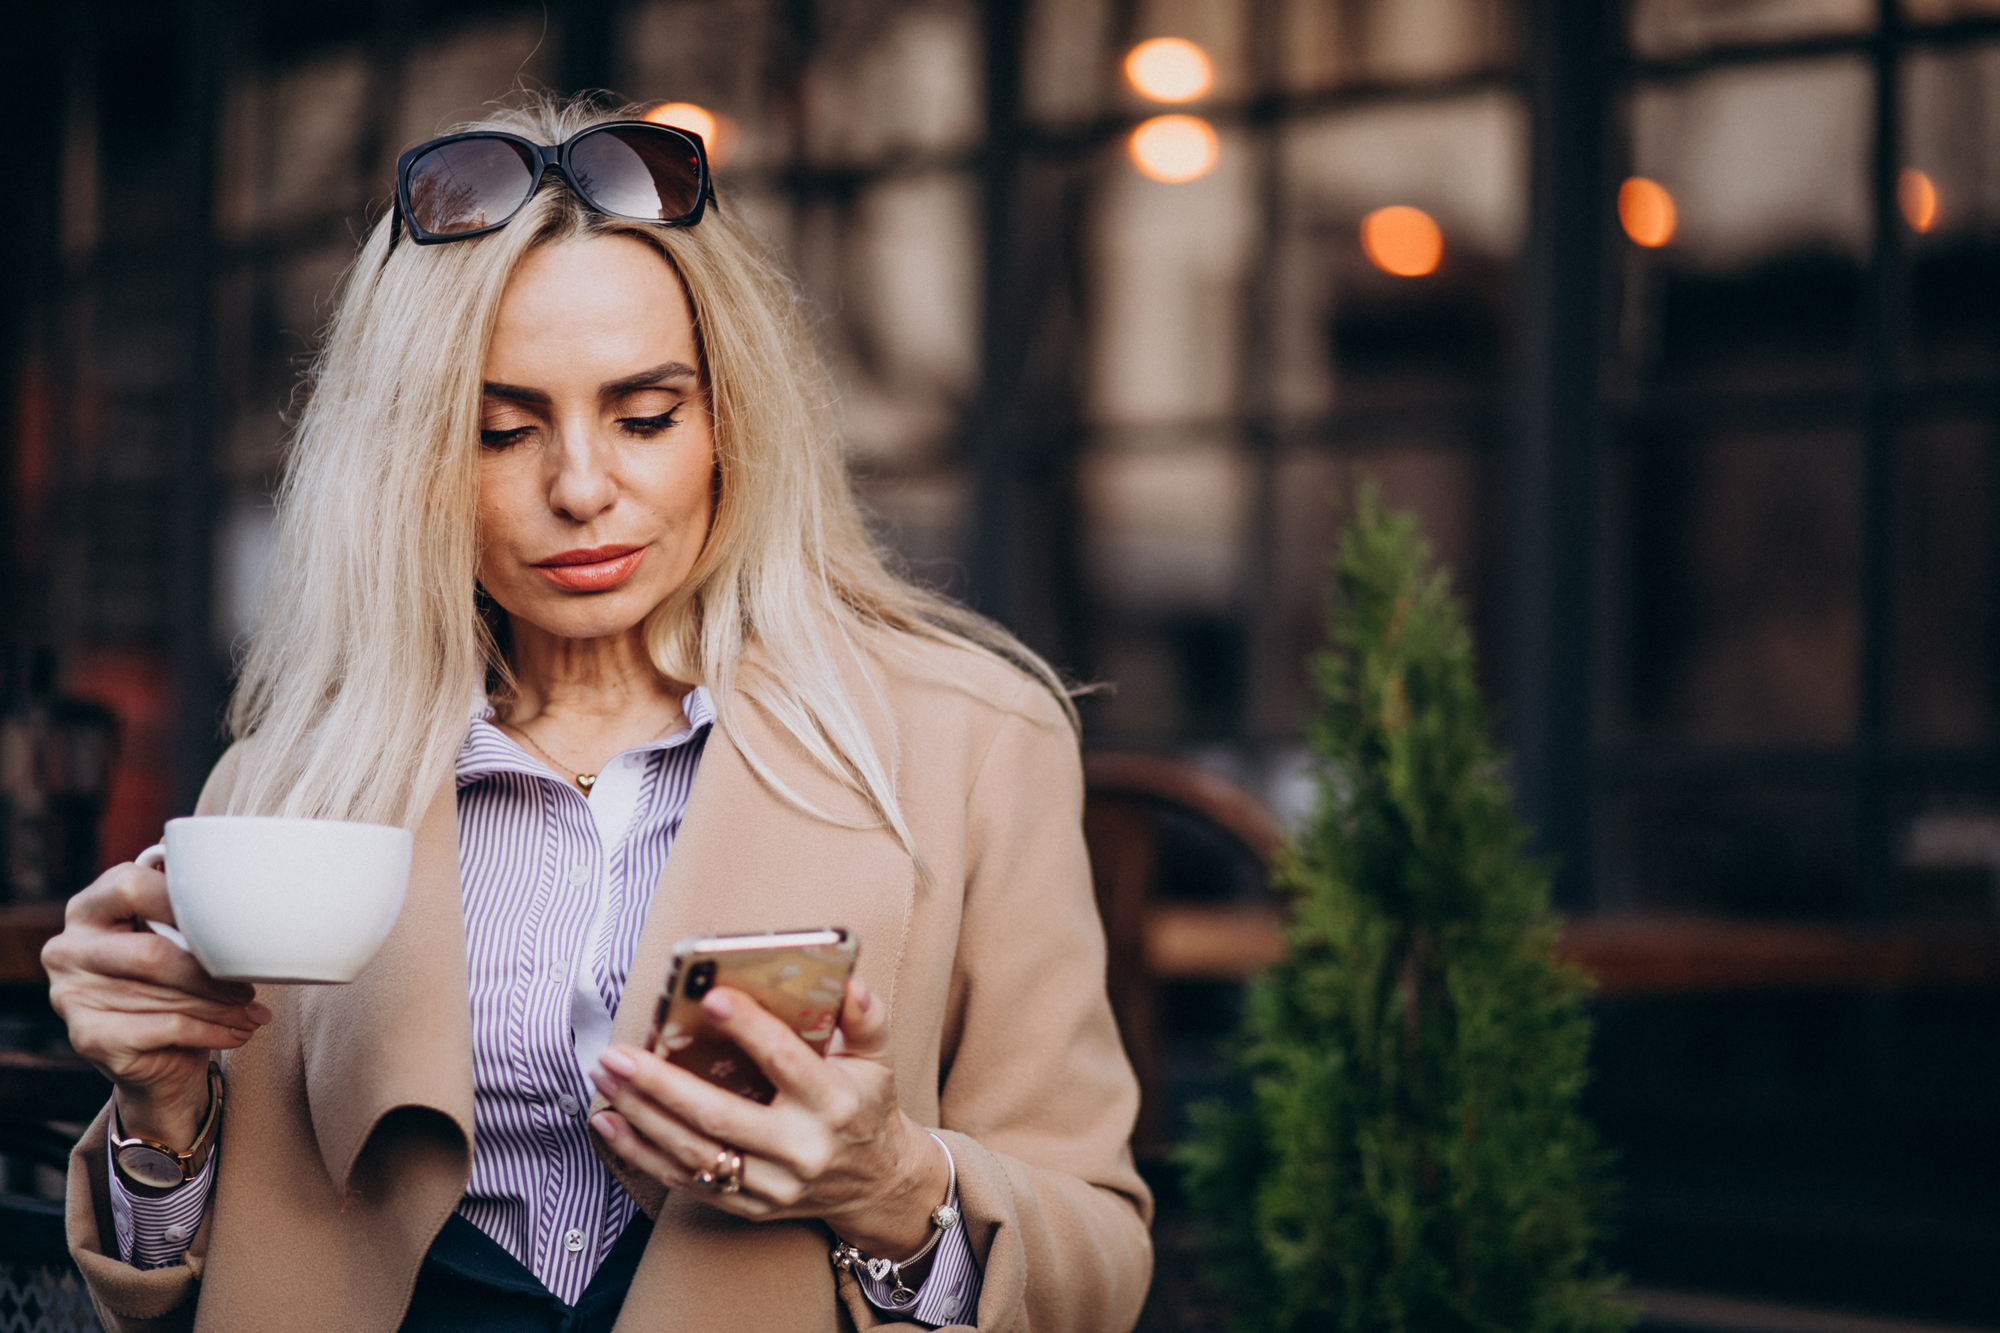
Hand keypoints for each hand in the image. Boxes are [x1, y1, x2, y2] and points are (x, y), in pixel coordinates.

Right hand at [44, 860, 270, 1144]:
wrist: (152, 1052)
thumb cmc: (168, 980)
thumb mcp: (172, 936)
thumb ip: (185, 908)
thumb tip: (236, 886)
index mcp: (88, 908)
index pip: (132, 887)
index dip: (185, 903)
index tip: (231, 923)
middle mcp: (68, 948)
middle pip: (154, 953)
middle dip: (212, 974)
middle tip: (250, 986)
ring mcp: (71, 994)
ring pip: (166, 996)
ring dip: (222, 1007)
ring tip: (253, 1012)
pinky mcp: (87, 1037)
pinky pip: (166, 1028)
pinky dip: (211, 1031)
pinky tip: (236, 1032)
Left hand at [588, 978, 949, 1257]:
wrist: (875, 1183)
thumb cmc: (866, 1107)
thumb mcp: (878, 1059)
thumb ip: (867, 1018)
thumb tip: (850, 983)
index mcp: (834, 1103)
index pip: (786, 1061)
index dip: (749, 1028)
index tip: (711, 997)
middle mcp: (801, 1149)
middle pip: (720, 1115)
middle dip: (661, 1084)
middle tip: (619, 1054)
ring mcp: (772, 1184)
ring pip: (694, 1152)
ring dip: (641, 1114)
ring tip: (605, 1078)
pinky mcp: (748, 1205)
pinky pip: (686, 1181)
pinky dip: (641, 1153)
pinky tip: (610, 1122)